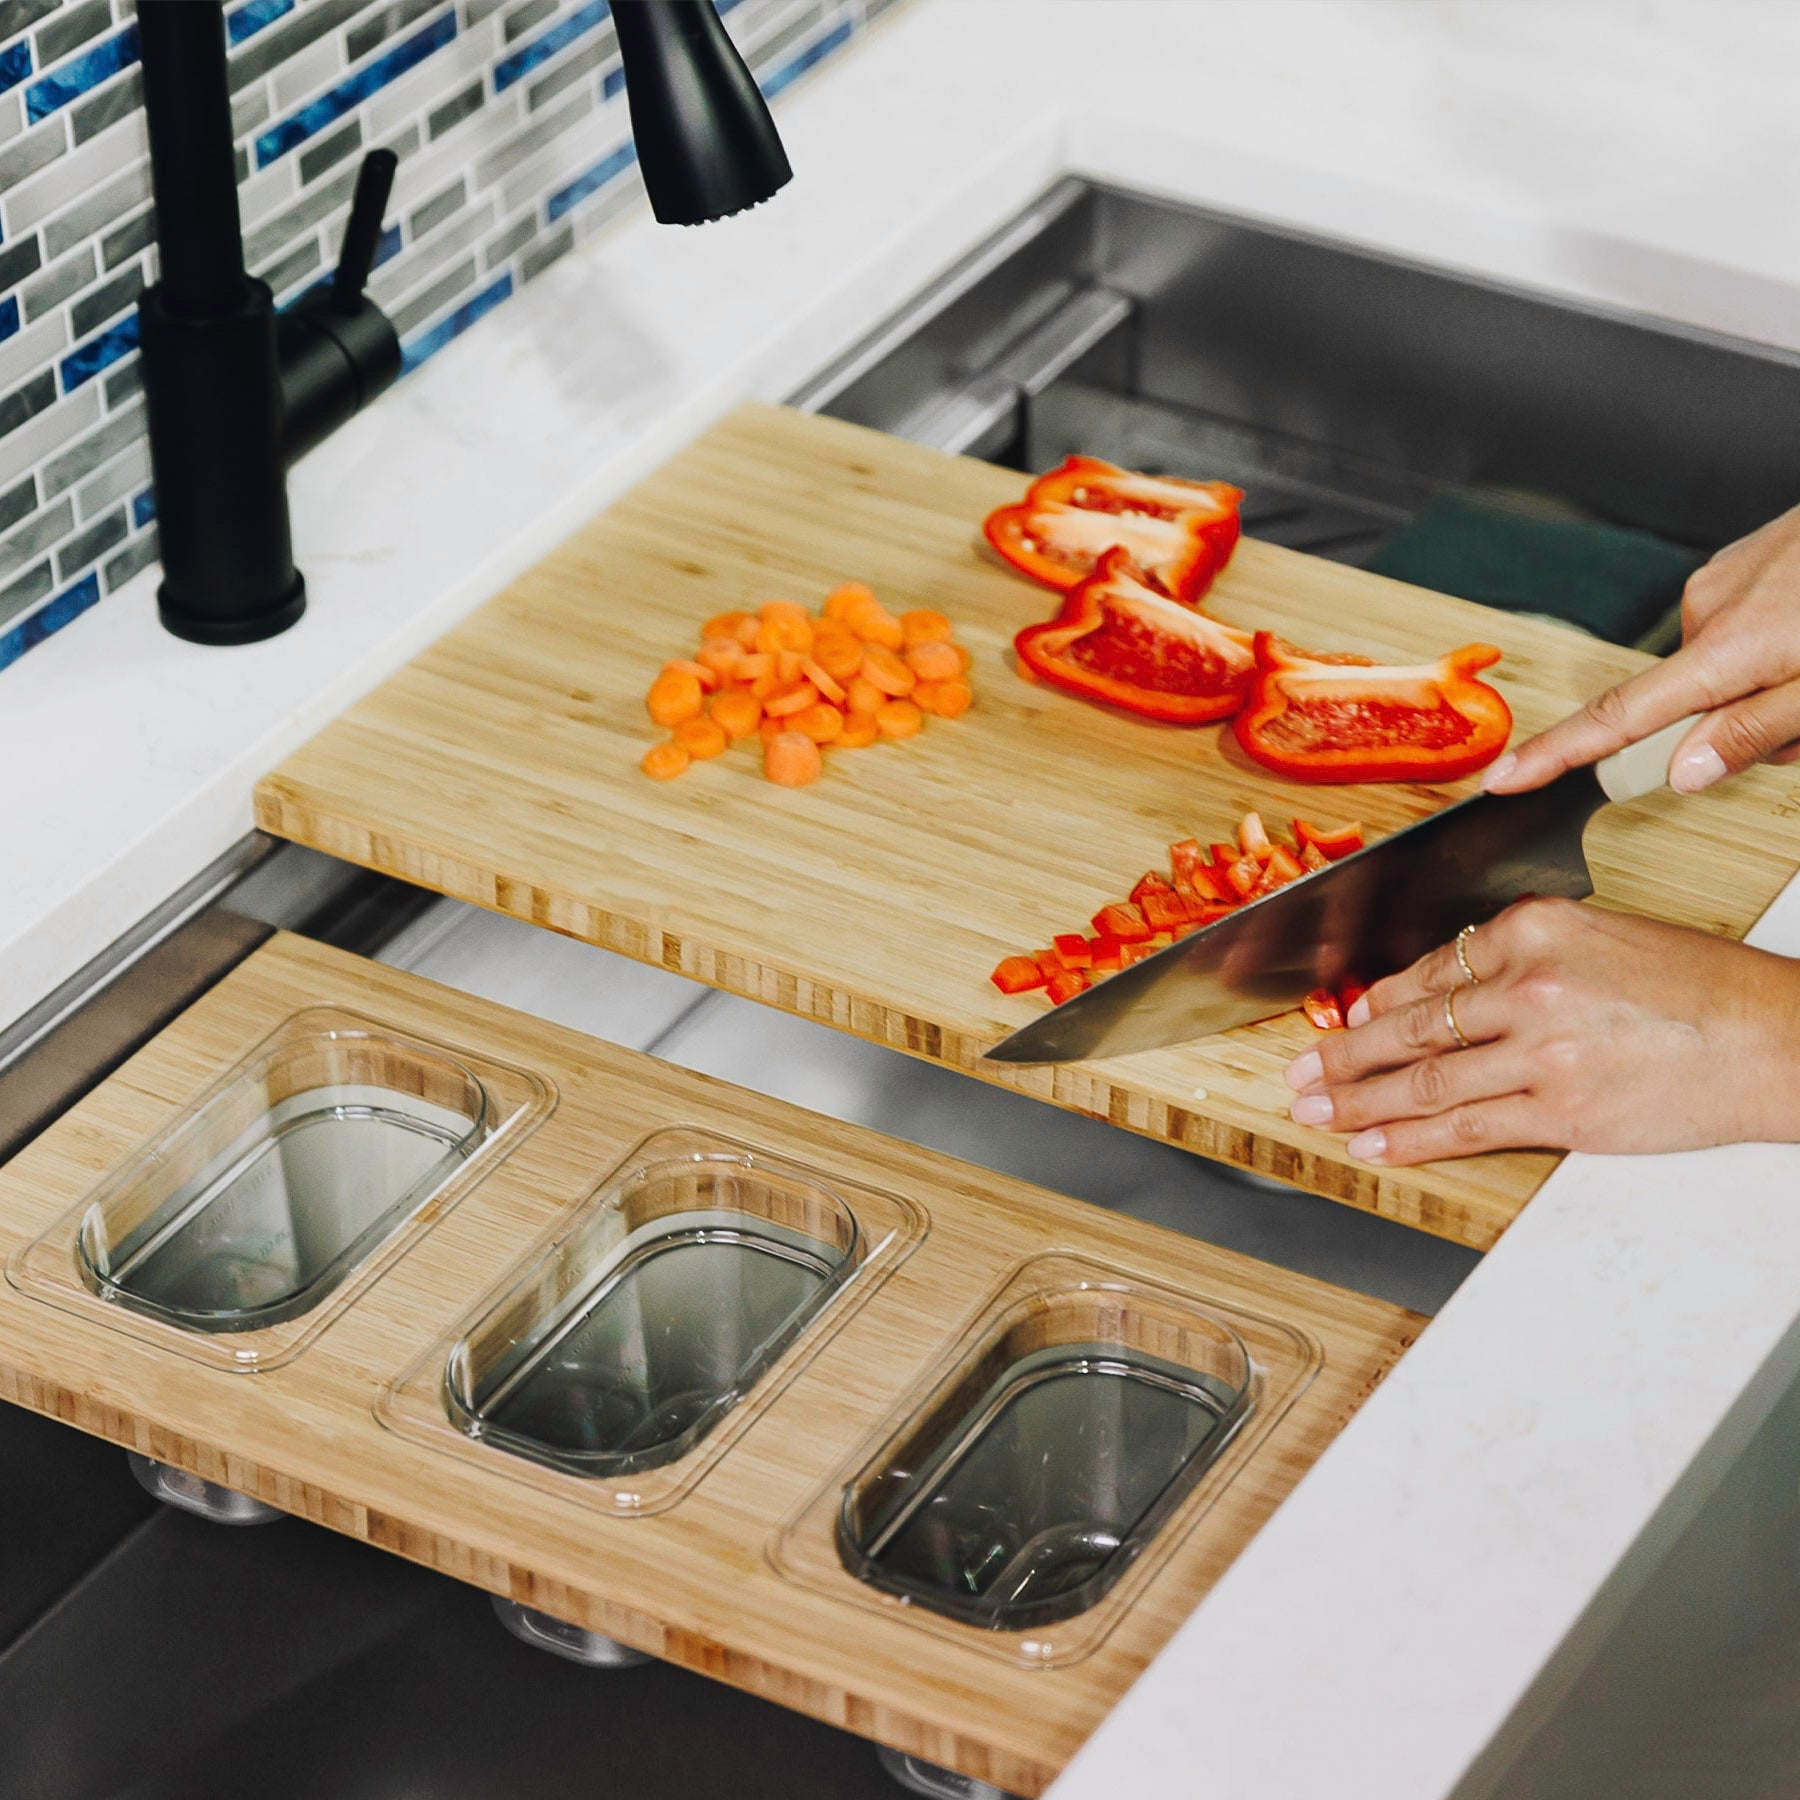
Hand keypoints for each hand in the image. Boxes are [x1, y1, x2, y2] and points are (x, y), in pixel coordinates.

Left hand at [1281, 898, 1799, 1164]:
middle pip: (1410, 1026)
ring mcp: (1541, 1052)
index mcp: (1535, 928)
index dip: (1375, 1002)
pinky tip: (1371, 1143)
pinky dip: (1407, 1139)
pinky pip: (1463, 1127)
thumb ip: (1524, 959)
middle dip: (1343, 1053)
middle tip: (1301, 1068)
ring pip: (1423, 1080)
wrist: (1776, 1039)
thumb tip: (1447, 992)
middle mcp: (1529, 985)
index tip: (1344, 1017)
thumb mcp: (1602, 939)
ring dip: (1357, 1099)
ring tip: (1316, 1108)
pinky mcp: (1561, 1111)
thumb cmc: (1700, 988)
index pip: (1430, 971)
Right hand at [1485, 501, 1799, 795]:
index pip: (1617, 720)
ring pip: (1726, 669)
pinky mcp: (1746, 561)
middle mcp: (1707, 612)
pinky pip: (1743, 628)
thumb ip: (1753, 735)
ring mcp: (1724, 582)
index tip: (1505, 779)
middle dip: (1744, 726)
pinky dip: (1775, 647)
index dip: (1556, 754)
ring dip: (1768, 686)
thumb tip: (1680, 773)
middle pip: (1692, 702)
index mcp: (1722, 652)